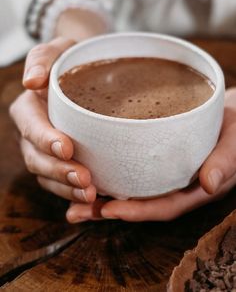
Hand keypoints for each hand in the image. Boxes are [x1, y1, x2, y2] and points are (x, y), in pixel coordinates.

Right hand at [10, 38, 96, 221]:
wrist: (87, 72)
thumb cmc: (72, 59)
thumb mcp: (58, 49)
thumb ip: (42, 59)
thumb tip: (31, 81)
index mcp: (29, 109)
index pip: (31, 127)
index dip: (45, 139)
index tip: (67, 147)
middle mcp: (33, 134)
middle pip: (37, 159)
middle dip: (59, 172)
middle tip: (85, 180)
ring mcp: (46, 151)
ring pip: (48, 177)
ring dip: (67, 189)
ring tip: (91, 195)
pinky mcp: (62, 162)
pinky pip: (63, 185)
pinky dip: (74, 197)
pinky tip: (94, 204)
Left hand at [67, 88, 235, 222]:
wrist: (232, 115)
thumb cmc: (235, 128)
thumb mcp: (235, 143)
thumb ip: (225, 162)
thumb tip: (209, 184)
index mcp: (194, 189)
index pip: (164, 207)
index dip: (137, 211)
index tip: (109, 209)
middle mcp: (175, 186)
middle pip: (139, 203)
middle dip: (107, 210)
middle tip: (74, 211)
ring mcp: (164, 174)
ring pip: (131, 188)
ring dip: (101, 195)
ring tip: (70, 196)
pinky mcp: (155, 157)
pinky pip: (131, 170)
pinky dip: (110, 172)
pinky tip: (88, 168)